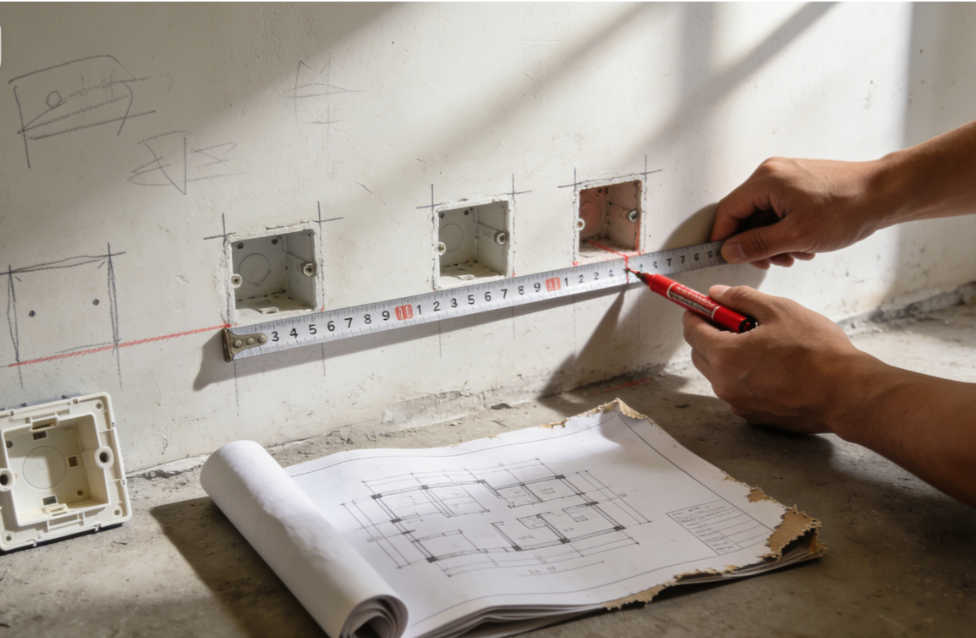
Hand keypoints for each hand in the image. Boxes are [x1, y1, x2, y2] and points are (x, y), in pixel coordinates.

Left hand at [682, 284, 867, 433]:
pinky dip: (744, 376)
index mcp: (726, 356)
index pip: (691, 330)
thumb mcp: (779, 310)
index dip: (696, 312)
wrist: (846, 393)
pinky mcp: (754, 416)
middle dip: (711, 334)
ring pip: (718, 373)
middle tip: (737, 320)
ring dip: (728, 356)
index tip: (703, 305)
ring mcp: (738, 404)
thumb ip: (742, 298)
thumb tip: (717, 294)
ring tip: (762, 344)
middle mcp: (725, 384)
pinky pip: (737, 390)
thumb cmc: (817, 352)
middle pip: (700, 353)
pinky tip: (771, 367)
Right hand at [714, 157, 888, 268]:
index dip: (723, 238)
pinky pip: (780, 211)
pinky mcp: (800, 184)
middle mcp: (773, 173)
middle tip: (770, 262)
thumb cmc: (849, 206)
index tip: (725, 257)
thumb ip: (758, 245)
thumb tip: (730, 250)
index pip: (728, 211)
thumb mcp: (797, 235)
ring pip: (764, 216)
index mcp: (766, 180)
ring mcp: (788, 177)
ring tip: (795, 255)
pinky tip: (804, 244)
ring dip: (774, 241)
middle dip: (756, 244)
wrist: (886, 192)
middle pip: (746, 214)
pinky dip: (786, 231)